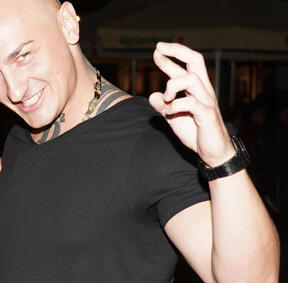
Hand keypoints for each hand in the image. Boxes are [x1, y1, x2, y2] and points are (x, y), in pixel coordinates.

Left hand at [149, 42, 234, 166]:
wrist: (212, 151)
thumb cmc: (195, 132)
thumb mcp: (173, 117)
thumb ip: (163, 105)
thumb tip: (152, 95)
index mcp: (196, 88)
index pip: (186, 65)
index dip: (171, 55)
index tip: (156, 49)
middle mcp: (203, 90)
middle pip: (195, 60)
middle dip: (177, 51)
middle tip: (158, 49)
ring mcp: (206, 101)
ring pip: (191, 79)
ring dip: (172, 86)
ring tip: (165, 99)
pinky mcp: (206, 114)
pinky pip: (191, 102)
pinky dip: (175, 105)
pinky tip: (169, 112)